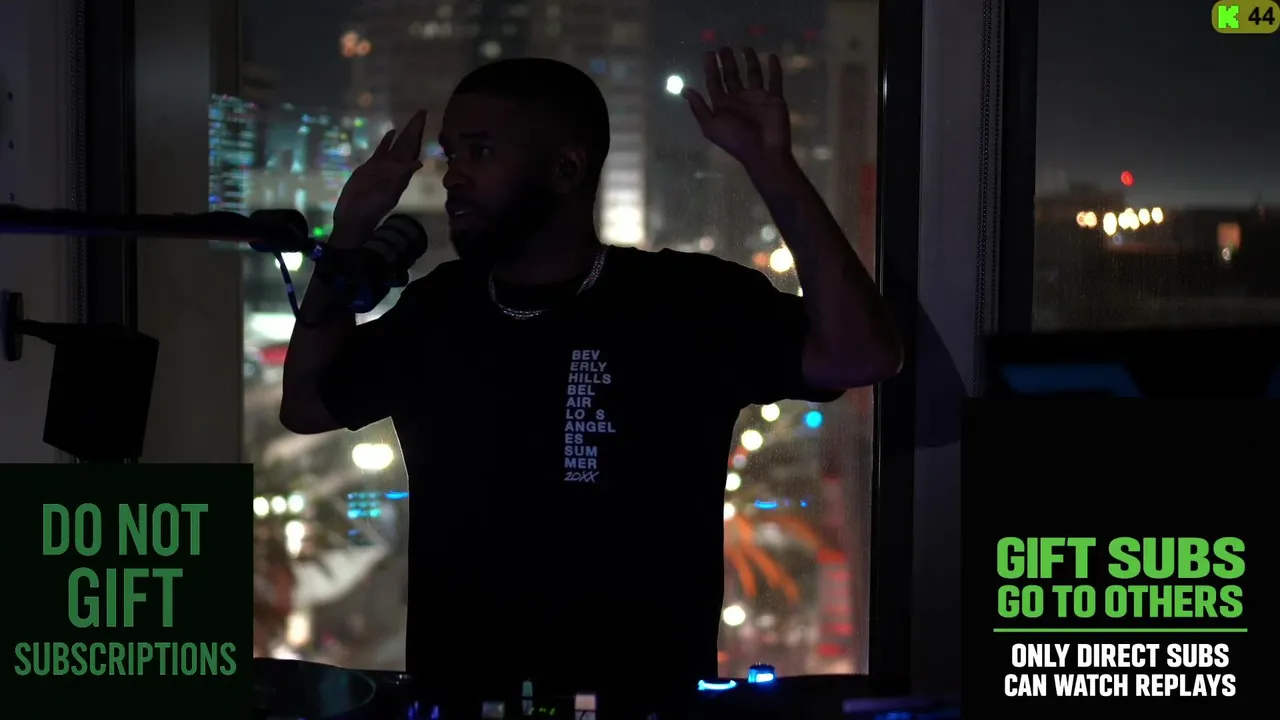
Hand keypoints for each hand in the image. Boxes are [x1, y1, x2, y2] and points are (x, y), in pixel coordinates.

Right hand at [332, 110, 426, 244]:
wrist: (355, 215)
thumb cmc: (372, 206)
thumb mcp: (389, 190)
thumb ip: (402, 175)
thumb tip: (417, 162)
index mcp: (401, 171)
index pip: (413, 147)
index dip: (418, 133)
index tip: (424, 118)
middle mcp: (395, 167)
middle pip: (407, 143)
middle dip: (415, 128)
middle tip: (422, 111)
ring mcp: (383, 166)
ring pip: (396, 146)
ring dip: (404, 133)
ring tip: (412, 120)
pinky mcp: (371, 167)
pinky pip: (382, 151)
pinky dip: (387, 142)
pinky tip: (392, 131)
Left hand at [683, 48, 791, 168]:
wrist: (764, 152)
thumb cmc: (736, 140)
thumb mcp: (711, 126)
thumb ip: (699, 108)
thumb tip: (684, 90)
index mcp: (723, 105)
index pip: (715, 83)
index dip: (710, 69)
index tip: (708, 54)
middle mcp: (739, 99)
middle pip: (732, 76)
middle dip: (727, 62)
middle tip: (723, 48)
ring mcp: (757, 98)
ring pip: (753, 74)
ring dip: (750, 61)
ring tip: (745, 47)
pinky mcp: (774, 99)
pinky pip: (775, 81)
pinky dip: (774, 69)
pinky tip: (773, 56)